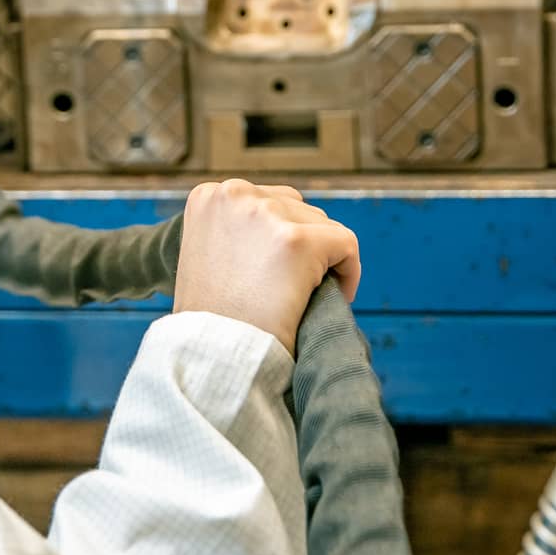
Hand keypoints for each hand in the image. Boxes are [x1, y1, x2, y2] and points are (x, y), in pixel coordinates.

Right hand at [173, 179, 361, 356]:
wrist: (213, 360)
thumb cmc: (211, 323)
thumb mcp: (206, 260)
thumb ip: (234, 233)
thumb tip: (275, 234)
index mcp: (209, 197)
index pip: (268, 202)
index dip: (282, 238)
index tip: (281, 272)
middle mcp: (235, 195)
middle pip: (298, 209)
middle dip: (304, 247)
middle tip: (297, 290)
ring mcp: (266, 214)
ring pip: (323, 227)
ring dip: (324, 260)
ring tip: (310, 297)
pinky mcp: (298, 241)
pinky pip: (346, 245)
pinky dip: (349, 272)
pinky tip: (338, 297)